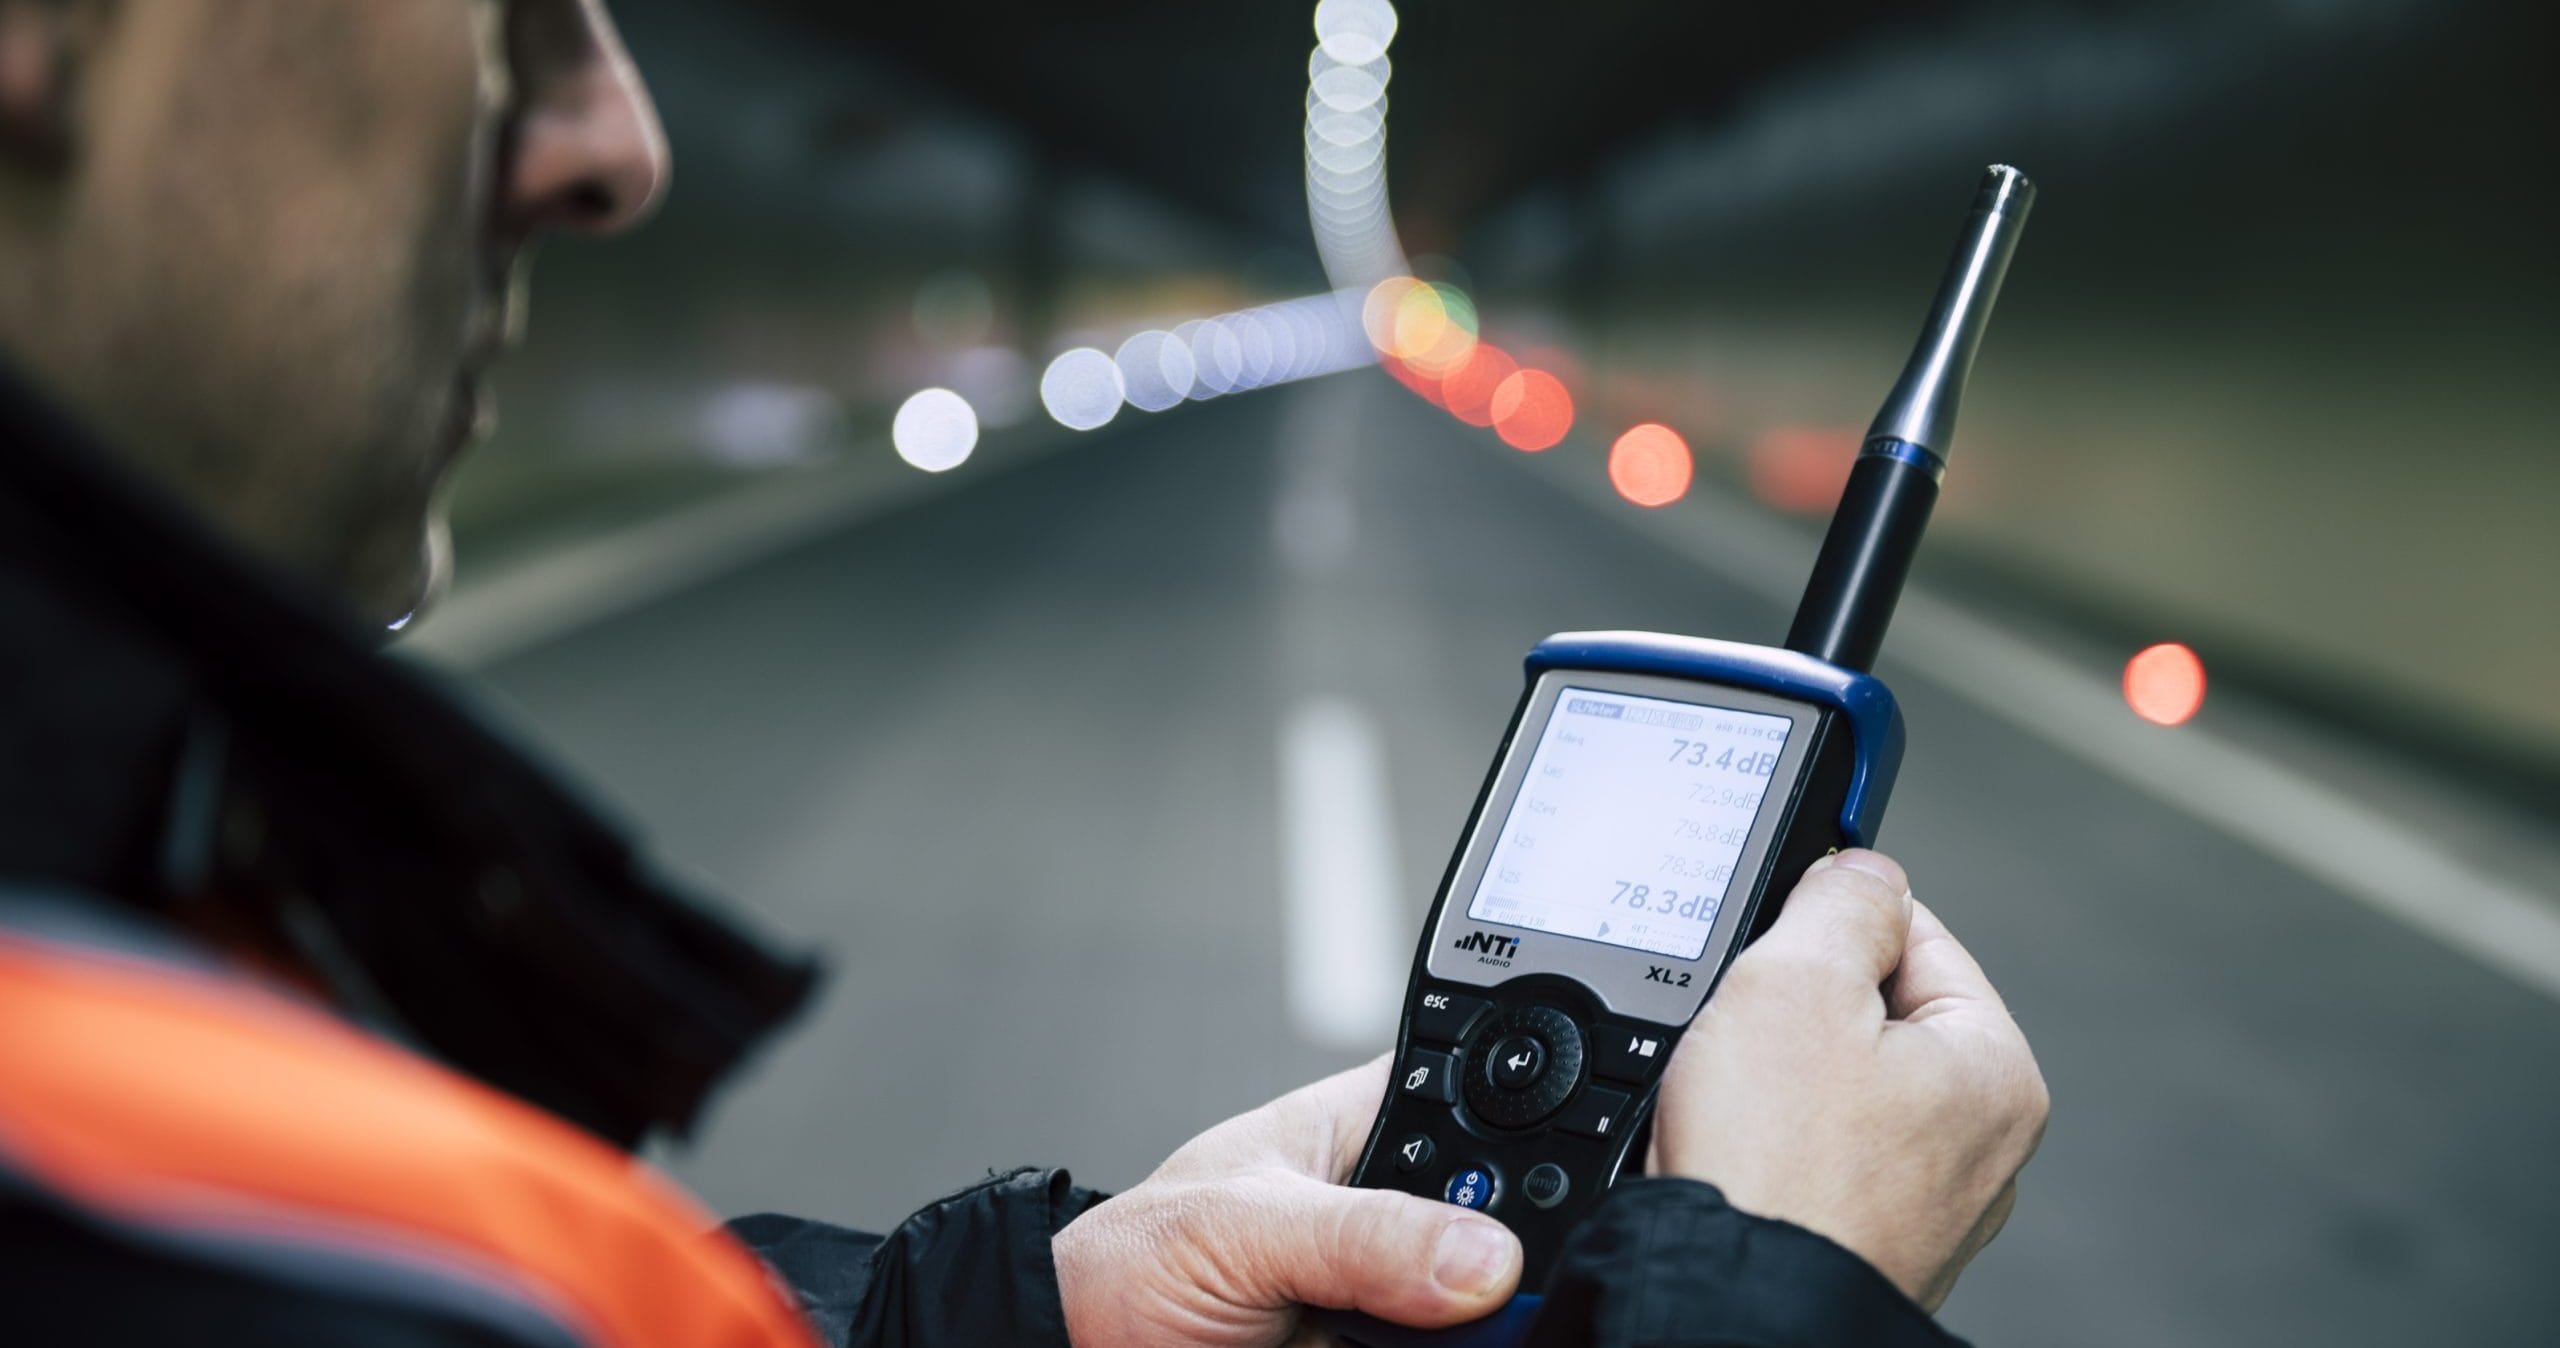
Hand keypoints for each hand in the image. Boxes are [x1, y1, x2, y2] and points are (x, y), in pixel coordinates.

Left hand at [1054, 1057, 1521, 1345]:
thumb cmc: (1131, 1264)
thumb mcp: (1242, 1226)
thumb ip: (1361, 1232)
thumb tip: (1480, 1253)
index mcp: (1368, 1127)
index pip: (1486, 1096)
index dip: (1536, 1122)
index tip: (1555, 1182)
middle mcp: (1402, 1209)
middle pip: (1516, 1215)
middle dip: (1515, 1252)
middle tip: (1483, 1284)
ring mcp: (1405, 1296)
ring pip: (1498, 1304)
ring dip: (1486, 1325)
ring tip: (1414, 1331)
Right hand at [1649, 850, 2047, 1309]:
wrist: (1723, 1304)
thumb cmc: (1773, 1169)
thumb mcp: (1796, 979)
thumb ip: (1840, 900)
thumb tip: (1861, 869)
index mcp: (1996, 1075)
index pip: (1917, 937)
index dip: (1832, 919)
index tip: (1779, 925)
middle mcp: (1978, 1150)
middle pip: (1872, 1015)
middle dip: (1797, 1009)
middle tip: (1744, 1025)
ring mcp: (1920, 1207)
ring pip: (1832, 1090)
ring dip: (1773, 1079)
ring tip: (1732, 1097)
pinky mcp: (1859, 1242)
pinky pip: (1807, 1157)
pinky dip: (1764, 1144)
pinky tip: (1731, 1151)